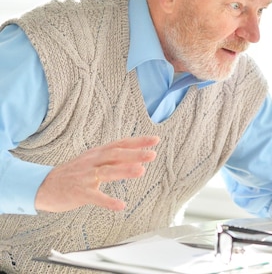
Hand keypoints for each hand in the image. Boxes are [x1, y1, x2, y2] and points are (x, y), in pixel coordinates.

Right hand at [34, 136, 159, 212]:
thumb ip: (112, 159)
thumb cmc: (72, 174)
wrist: (43, 186)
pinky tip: (120, 205)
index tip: (155, 140)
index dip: (137, 141)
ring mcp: (85, 177)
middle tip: (152, 154)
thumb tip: (137, 157)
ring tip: (141, 171)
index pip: (120, 144)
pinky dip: (108, 201)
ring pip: (106, 172)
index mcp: (97, 154)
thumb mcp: (92, 161)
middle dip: (134, 154)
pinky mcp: (79, 193)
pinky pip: (95, 197)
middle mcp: (92, 162)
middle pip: (115, 155)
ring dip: (124, 170)